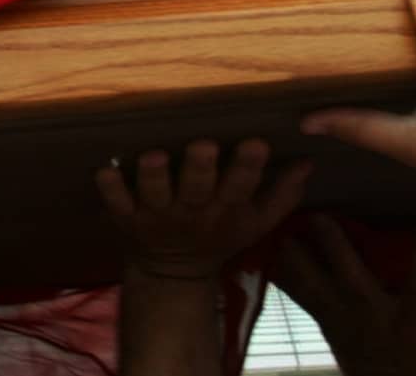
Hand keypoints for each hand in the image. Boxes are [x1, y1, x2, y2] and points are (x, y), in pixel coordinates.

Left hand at [96, 139, 309, 278]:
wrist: (175, 273)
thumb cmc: (219, 234)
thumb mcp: (255, 223)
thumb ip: (283, 194)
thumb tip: (309, 161)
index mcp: (225, 210)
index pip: (241, 188)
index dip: (248, 167)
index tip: (256, 142)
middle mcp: (191, 211)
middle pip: (197, 189)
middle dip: (200, 167)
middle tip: (203, 145)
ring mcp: (157, 215)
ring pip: (154, 194)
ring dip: (154, 176)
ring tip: (155, 155)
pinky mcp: (127, 217)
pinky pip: (116, 203)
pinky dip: (110, 188)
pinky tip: (106, 169)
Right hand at [272, 218, 415, 375]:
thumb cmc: (382, 375)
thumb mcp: (348, 352)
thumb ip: (336, 323)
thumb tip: (320, 294)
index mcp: (333, 325)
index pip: (298, 290)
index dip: (280, 266)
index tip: (266, 241)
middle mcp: (347, 315)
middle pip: (310, 277)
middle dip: (293, 251)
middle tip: (281, 220)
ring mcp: (378, 312)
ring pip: (349, 269)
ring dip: (333, 242)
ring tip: (319, 217)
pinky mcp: (414, 315)